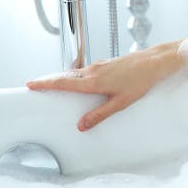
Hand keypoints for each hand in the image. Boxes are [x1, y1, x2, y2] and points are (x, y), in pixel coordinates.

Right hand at [26, 41, 184, 131]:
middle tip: (35, 85)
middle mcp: (94, 71)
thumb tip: (83, 125)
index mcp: (94, 81)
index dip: (46, 84)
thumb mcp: (121, 102)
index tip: (31, 85)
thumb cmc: (142, 80)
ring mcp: (101, 65)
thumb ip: (100, 114)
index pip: (63, 83)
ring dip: (63, 77)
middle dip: (50, 80)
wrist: (156, 62)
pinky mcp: (108, 63)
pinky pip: (86, 69)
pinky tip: (80, 80)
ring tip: (53, 83)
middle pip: (65, 76)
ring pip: (76, 72)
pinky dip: (76, 75)